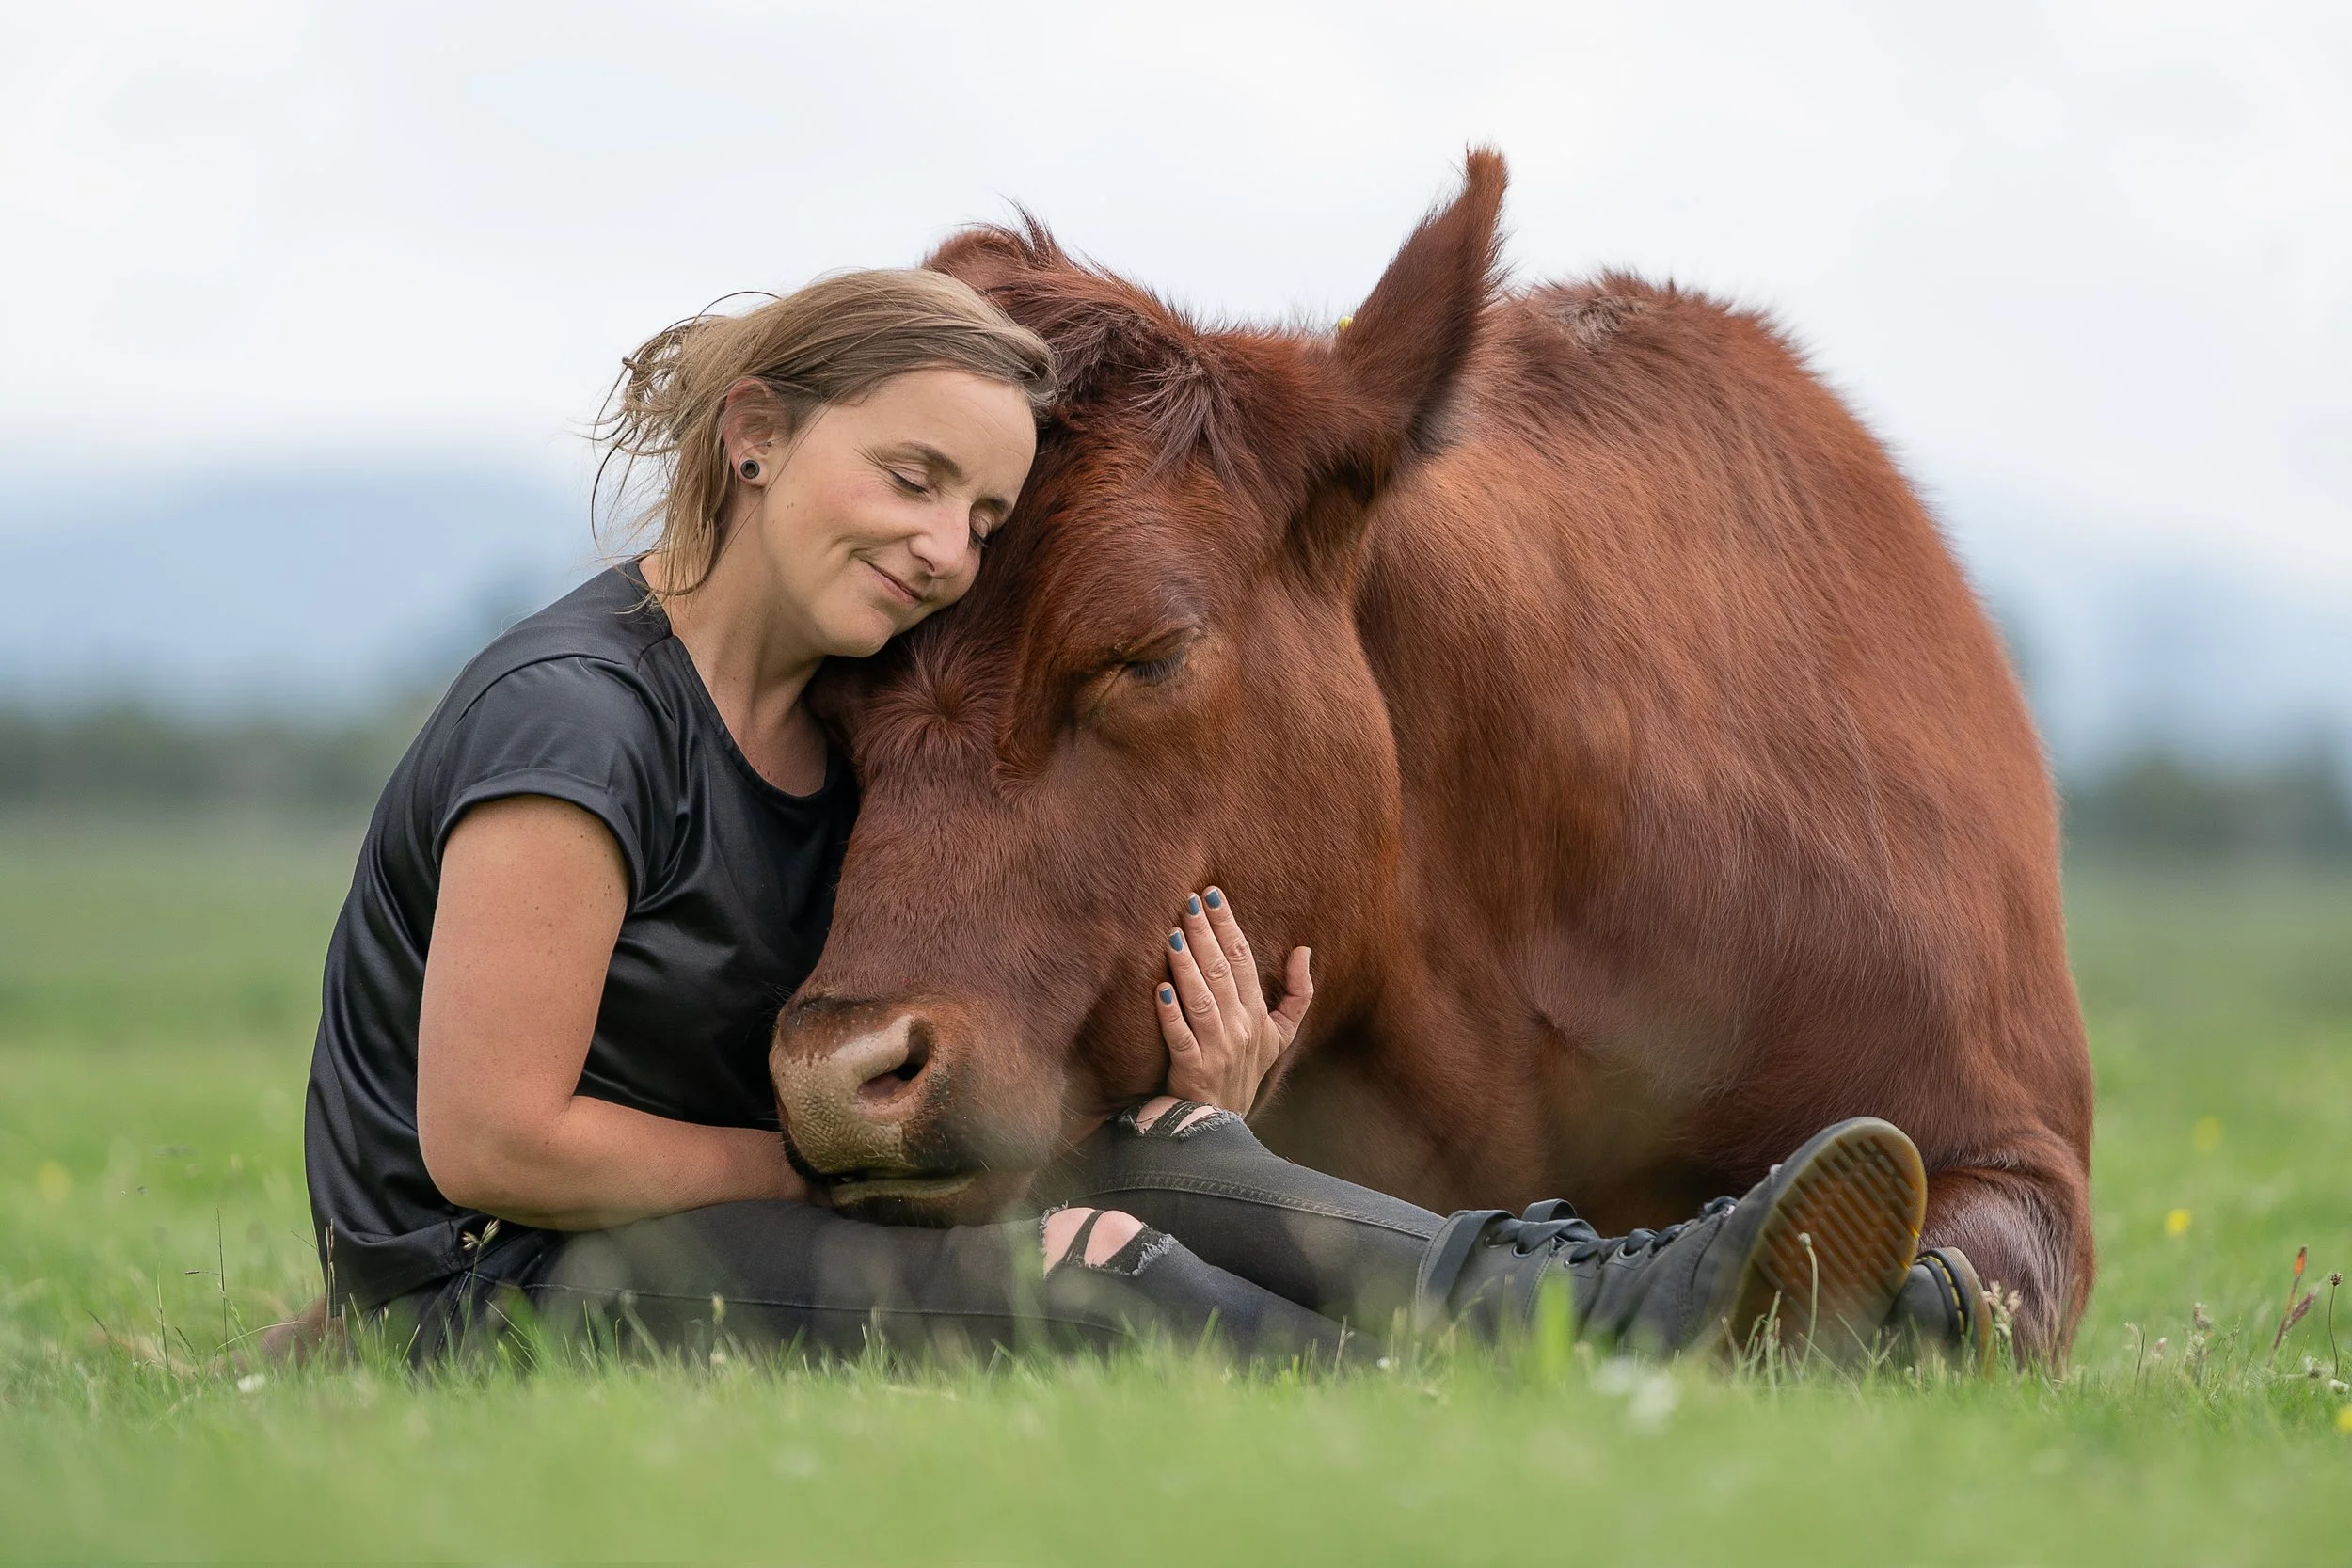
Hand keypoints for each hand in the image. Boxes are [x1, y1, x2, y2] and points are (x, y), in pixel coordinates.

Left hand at [1154, 887, 1312, 1115]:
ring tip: (1173, 936)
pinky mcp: (1192, 1071)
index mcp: (1258, 1015)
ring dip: (1187, 967)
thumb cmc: (1245, 1070)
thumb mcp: (1281, 1035)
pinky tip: (1159, 990)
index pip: (1244, 960)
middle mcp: (1240, 1029)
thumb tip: (1304, 950)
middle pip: (1222, 973)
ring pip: (1202, 1001)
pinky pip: (1180, 1038)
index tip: (1212, 894)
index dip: (1228, 925)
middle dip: (1205, 935)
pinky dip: (1171, 1014)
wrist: (1220, 1121)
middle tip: (1188, 901)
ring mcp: (1217, 1050)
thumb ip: (1298, 994)